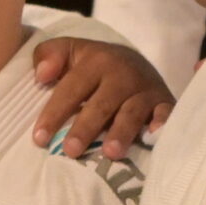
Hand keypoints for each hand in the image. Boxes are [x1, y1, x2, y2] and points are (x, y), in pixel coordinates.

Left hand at [30, 37, 171, 157]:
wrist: (138, 62)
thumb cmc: (95, 65)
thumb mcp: (71, 51)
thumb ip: (48, 55)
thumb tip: (41, 76)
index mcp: (96, 60)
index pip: (72, 88)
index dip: (55, 113)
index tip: (40, 138)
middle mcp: (122, 74)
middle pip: (102, 104)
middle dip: (85, 127)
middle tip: (70, 151)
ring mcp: (145, 89)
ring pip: (131, 112)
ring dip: (121, 132)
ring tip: (110, 153)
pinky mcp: (164, 101)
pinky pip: (166, 113)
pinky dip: (162, 123)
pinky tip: (153, 136)